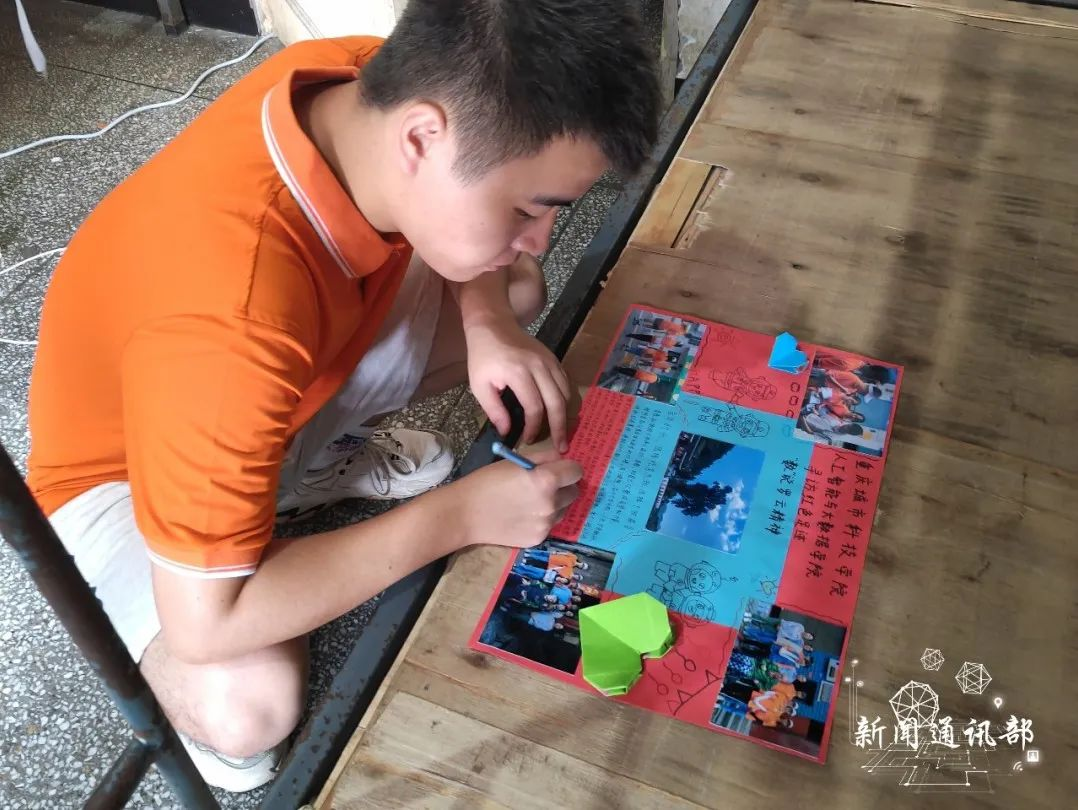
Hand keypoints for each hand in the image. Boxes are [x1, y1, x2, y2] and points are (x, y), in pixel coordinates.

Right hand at [450, 449, 582, 547]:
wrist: (465, 514)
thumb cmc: (487, 481)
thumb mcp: (515, 461)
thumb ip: (543, 458)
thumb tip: (561, 458)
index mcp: (546, 480)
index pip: (577, 471)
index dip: (568, 468)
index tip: (558, 469)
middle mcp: (551, 504)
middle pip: (574, 492)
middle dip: (563, 486)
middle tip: (544, 485)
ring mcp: (546, 524)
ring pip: (564, 510)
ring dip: (555, 504)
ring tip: (531, 502)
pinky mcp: (539, 538)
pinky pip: (550, 524)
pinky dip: (542, 519)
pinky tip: (523, 516)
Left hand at [465, 317, 570, 451]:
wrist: (493, 325)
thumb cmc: (483, 356)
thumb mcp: (479, 385)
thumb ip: (494, 410)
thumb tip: (508, 431)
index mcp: (518, 373)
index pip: (534, 407)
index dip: (533, 428)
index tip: (528, 440)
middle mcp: (539, 367)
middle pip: (557, 402)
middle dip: (560, 428)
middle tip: (561, 447)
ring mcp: (550, 361)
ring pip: (566, 393)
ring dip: (565, 415)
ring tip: (562, 433)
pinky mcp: (553, 359)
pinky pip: (566, 383)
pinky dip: (566, 400)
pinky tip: (560, 412)